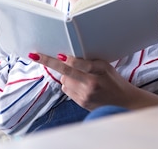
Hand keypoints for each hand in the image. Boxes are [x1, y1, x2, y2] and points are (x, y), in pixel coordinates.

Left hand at [29, 53, 157, 110]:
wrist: (122, 102)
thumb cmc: (113, 80)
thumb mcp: (105, 67)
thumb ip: (89, 62)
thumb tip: (68, 57)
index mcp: (99, 71)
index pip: (80, 64)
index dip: (69, 60)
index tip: (58, 54)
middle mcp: (91, 84)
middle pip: (66, 72)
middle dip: (49, 62)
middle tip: (34, 55)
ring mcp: (85, 95)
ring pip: (64, 81)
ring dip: (66, 75)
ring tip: (78, 76)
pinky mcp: (81, 103)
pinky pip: (67, 90)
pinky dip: (69, 84)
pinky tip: (80, 84)